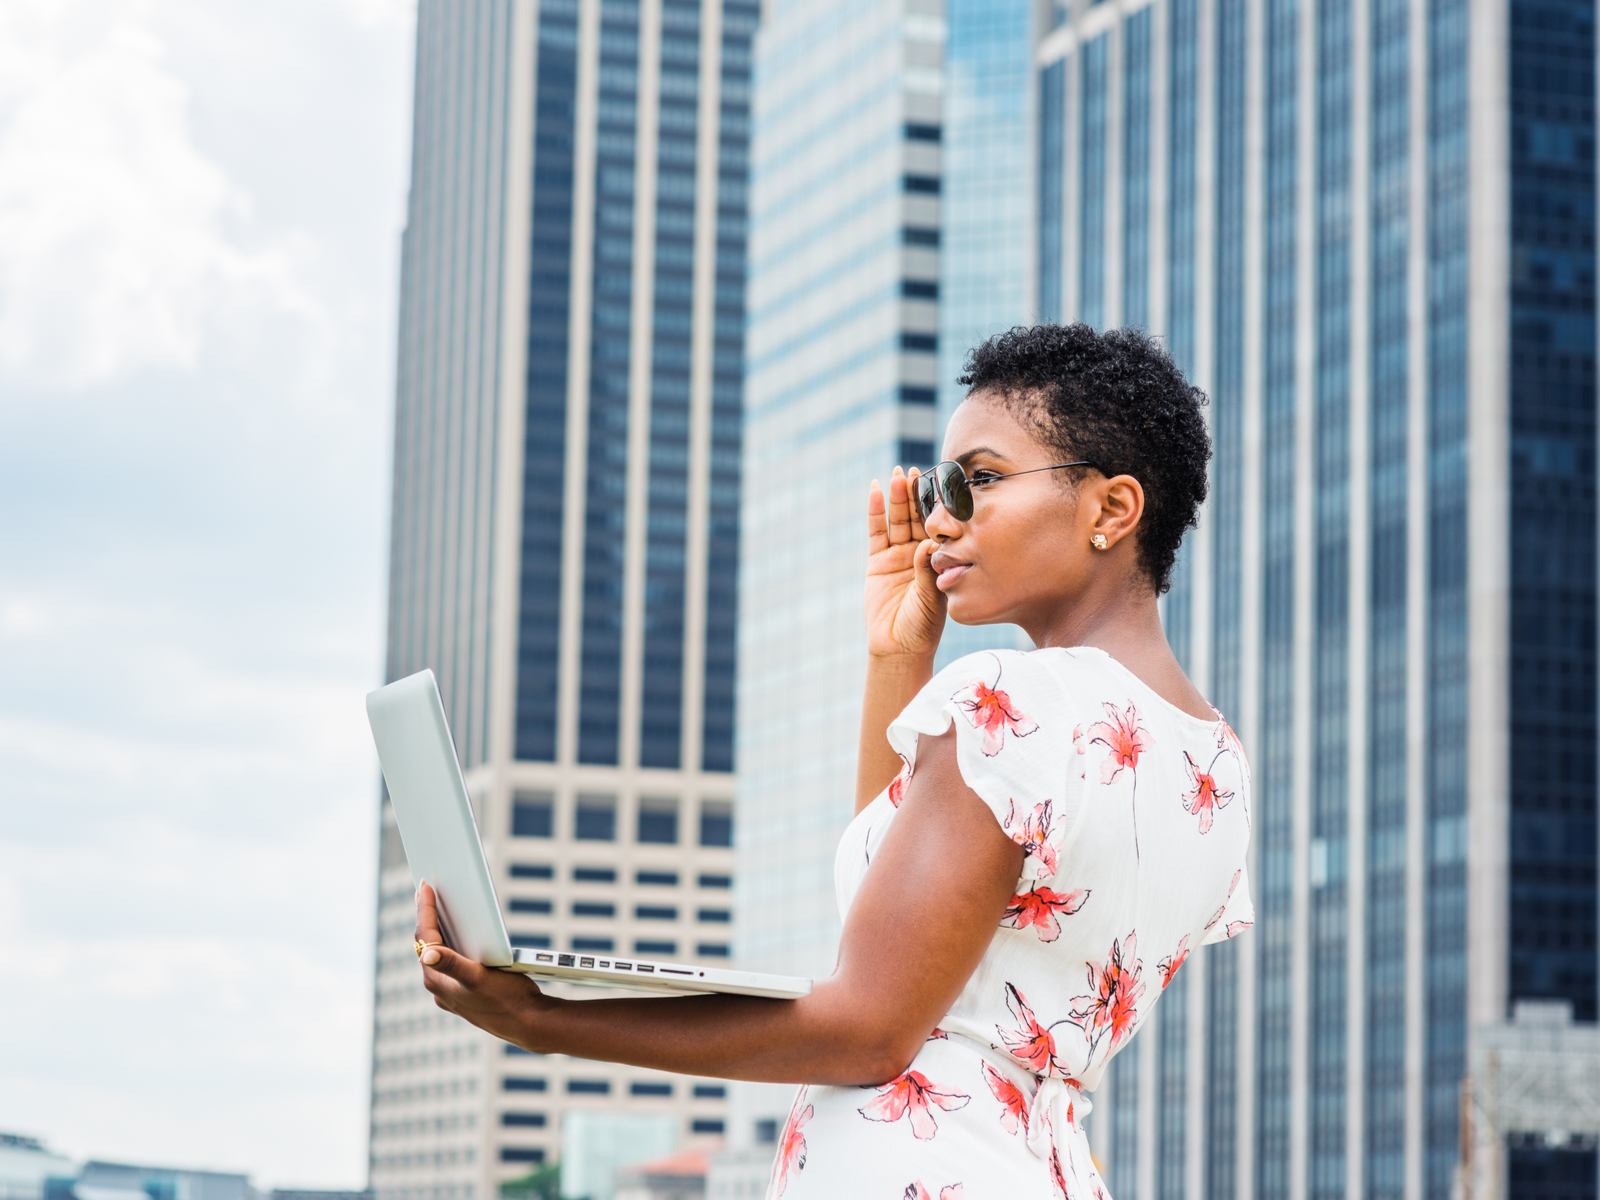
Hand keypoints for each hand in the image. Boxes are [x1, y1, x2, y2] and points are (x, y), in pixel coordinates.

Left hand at [415, 881, 553, 1048]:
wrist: (528, 1023)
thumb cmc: (507, 1000)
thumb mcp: (478, 978)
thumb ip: (451, 965)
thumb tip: (425, 954)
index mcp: (436, 980)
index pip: (424, 939)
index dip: (424, 910)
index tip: (424, 888)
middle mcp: (440, 985)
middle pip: (427, 944)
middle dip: (427, 917)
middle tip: (426, 892)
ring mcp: (451, 990)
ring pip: (439, 953)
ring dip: (439, 931)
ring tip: (438, 909)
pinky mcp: (464, 992)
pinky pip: (451, 963)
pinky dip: (452, 945)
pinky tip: (460, 937)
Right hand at [864, 467, 944, 660]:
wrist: (899, 646)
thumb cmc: (923, 626)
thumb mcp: (931, 597)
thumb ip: (927, 570)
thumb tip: (927, 545)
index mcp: (938, 558)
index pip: (939, 526)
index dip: (937, 505)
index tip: (940, 483)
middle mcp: (919, 553)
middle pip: (917, 517)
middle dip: (916, 494)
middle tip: (916, 472)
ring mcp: (898, 555)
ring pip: (898, 520)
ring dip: (897, 497)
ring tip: (897, 475)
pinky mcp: (877, 560)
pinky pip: (876, 532)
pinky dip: (875, 512)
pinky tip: (875, 490)